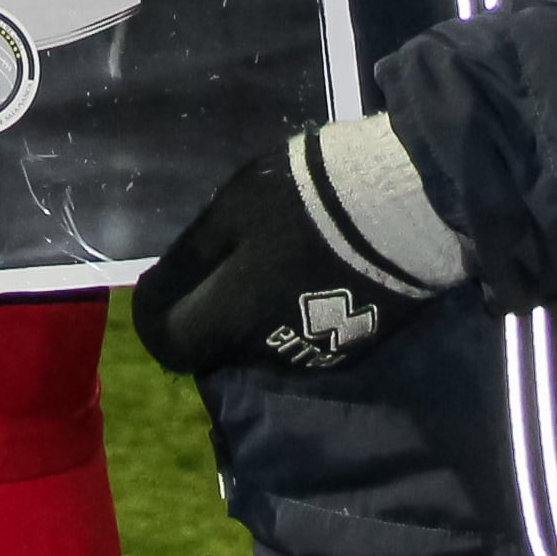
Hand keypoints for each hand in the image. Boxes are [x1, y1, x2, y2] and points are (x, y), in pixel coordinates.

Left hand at [134, 125, 456, 379]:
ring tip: (267, 260)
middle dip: (202, 312)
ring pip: (257, 343)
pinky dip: (288, 312)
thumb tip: (155, 290)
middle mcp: (266, 352)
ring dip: (247, 313)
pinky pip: (299, 337)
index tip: (157, 284)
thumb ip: (189, 259)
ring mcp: (312, 353)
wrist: (404, 211)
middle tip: (215, 262)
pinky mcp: (351, 345)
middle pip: (214, 346)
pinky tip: (306, 272)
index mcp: (230, 320)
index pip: (169, 346)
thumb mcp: (232, 212)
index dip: (152, 317)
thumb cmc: (305, 202)